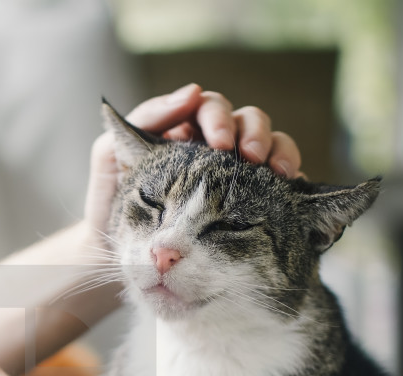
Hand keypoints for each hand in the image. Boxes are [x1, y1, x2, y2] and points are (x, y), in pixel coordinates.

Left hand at [83, 83, 302, 238]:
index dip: (218, 116)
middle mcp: (213, 149)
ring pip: (271, 144)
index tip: (219, 141)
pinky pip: (281, 182)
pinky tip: (289, 188)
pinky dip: (292, 179)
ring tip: (277, 171)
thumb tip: (191, 92)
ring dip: (278, 150)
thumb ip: (144, 120)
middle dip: (253, 133)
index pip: (209, 108)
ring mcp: (235, 175)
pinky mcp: (252, 203)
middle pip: (247, 121)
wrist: (112, 257)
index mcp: (183, 133)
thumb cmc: (110, 205)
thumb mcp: (111, 158)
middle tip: (251, 157)